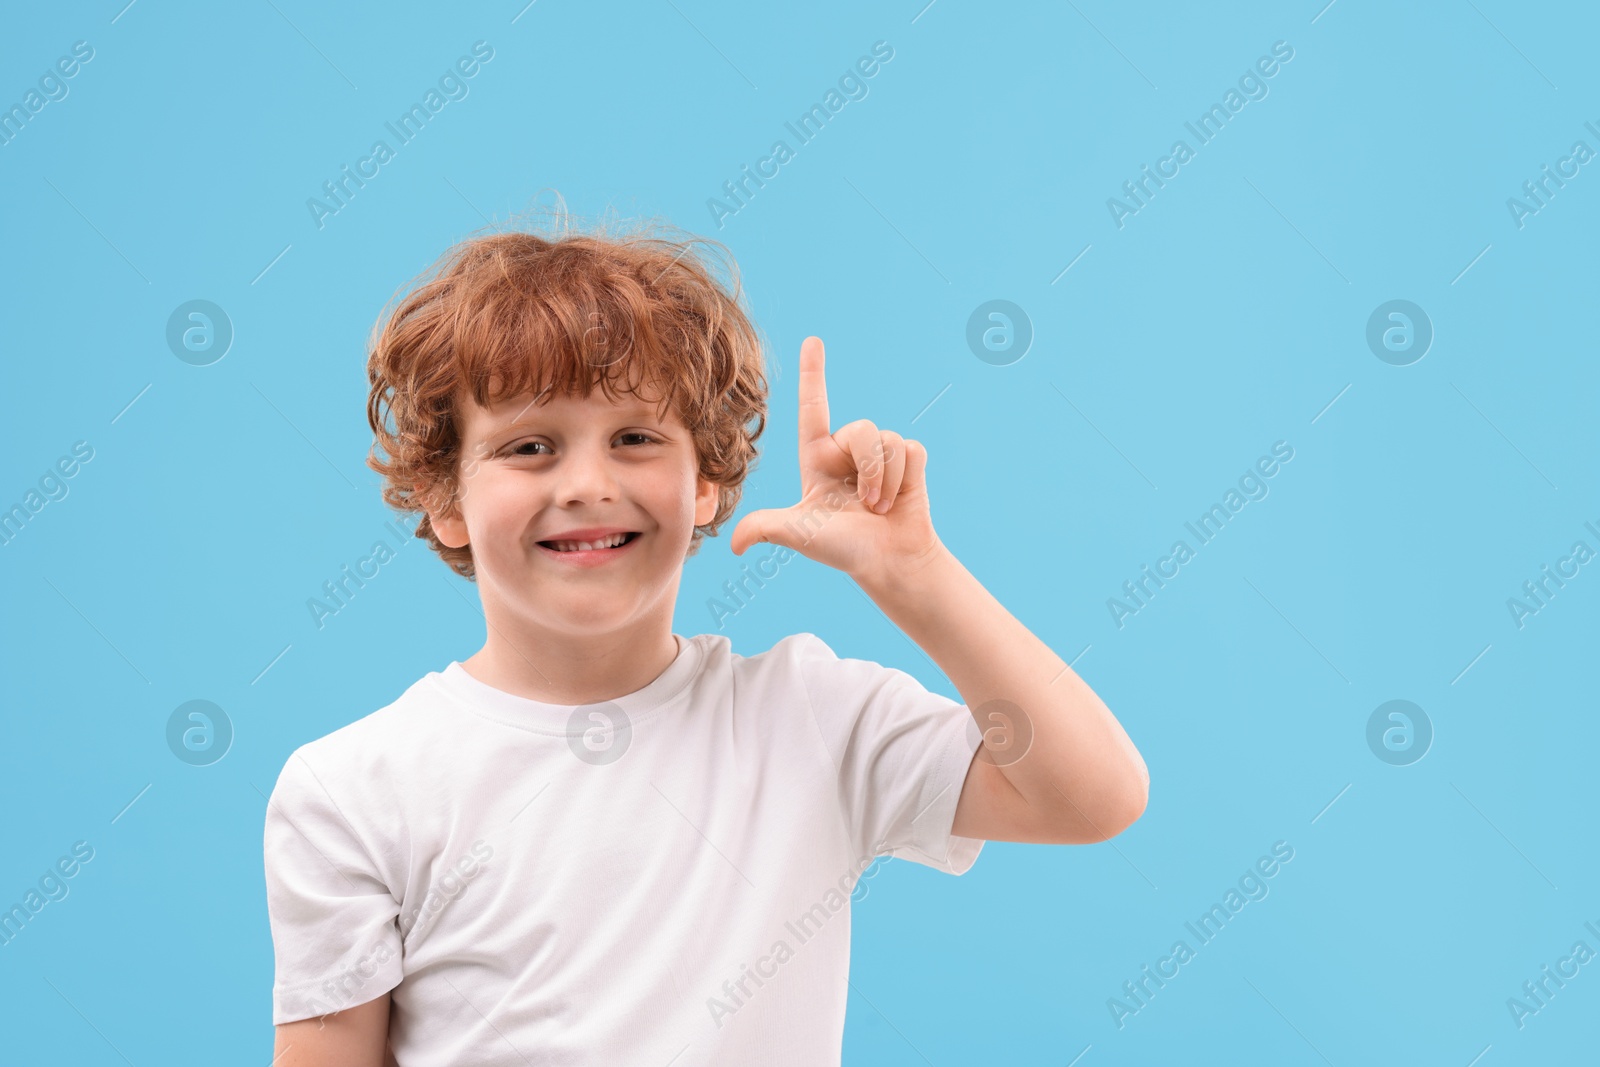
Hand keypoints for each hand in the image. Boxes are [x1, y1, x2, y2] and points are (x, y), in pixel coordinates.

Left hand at [729, 336, 943, 589]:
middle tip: (866, 504)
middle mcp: (847, 451)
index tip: (813, 341)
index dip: (813, 373)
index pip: (814, 408)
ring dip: (885, 479)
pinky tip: (899, 499)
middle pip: (862, 429)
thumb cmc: (843, 549)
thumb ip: (763, 528)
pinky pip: (910, 449)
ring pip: (888, 440)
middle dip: (869, 467)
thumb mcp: (798, 534)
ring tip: (880, 507)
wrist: (889, 563)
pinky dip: (905, 479)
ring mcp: (880, 456)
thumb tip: (731, 545)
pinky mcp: (909, 461)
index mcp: (818, 458)